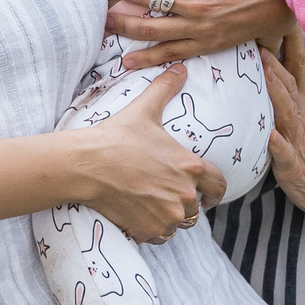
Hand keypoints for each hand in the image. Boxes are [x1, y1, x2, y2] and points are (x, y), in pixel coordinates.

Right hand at [72, 64, 226, 242]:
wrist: (87, 165)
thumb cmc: (117, 137)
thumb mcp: (145, 110)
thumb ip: (165, 89)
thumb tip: (180, 68)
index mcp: (190, 167)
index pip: (218, 186)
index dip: (214, 191)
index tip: (209, 195)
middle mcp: (184, 195)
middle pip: (195, 207)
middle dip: (184, 202)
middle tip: (166, 196)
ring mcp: (168, 216)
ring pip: (178, 223)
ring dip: (169, 217)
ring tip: (152, 206)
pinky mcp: (149, 230)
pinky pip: (159, 235)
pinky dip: (152, 229)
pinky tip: (139, 216)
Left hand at [261, 51, 304, 221]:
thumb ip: (290, 96)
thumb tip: (272, 71)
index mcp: (303, 107)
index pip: (294, 72)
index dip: (286, 47)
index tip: (277, 24)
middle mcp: (301, 119)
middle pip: (288, 86)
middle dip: (272, 64)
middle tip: (258, 41)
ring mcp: (298, 141)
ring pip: (287, 113)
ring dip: (276, 94)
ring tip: (264, 77)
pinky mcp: (293, 165)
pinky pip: (285, 153)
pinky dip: (278, 144)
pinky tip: (270, 135)